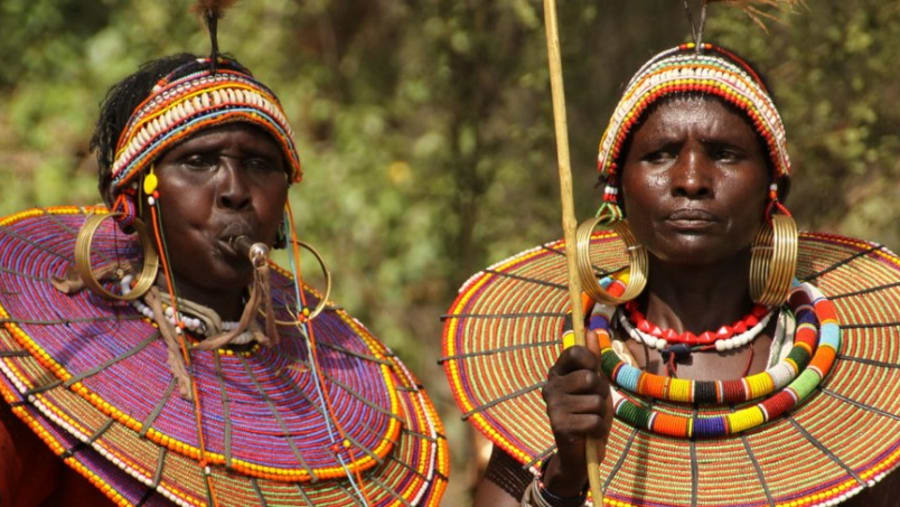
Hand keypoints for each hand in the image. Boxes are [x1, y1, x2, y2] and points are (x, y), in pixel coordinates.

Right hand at [540, 331, 612, 497]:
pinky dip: (598, 429)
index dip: (591, 359)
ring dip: (600, 413)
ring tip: (590, 420)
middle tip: (594, 404)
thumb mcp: (595, 384)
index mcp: (557, 373)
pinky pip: (594, 420)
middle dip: (601, 392)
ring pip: (595, 401)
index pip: (575, 352)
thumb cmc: (589, 412)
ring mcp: (553, 406)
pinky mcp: (559, 426)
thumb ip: (592, 359)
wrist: (581, 452)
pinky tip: (588, 433)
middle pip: (589, 377)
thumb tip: (591, 330)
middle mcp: (550, 387)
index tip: (594, 372)